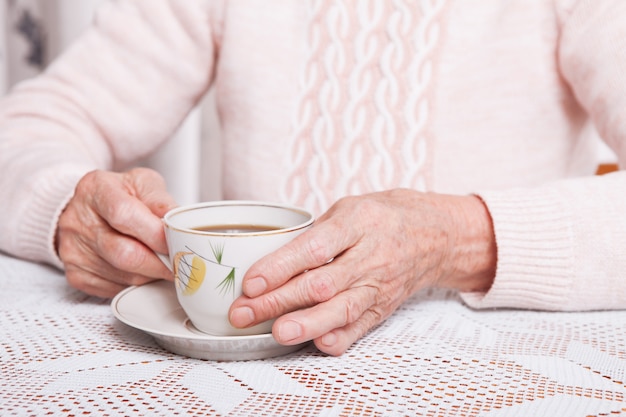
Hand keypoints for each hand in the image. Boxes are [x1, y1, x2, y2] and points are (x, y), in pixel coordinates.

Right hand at [56, 168, 176, 297]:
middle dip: (159, 262)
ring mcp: (73, 250)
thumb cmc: (120, 194)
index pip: (124, 214)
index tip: (176, 242)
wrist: (88, 208)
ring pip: (124, 275)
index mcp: (95, 189)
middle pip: (124, 253)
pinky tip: (142, 270)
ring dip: (151, 274)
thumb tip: (179, 224)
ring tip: (162, 263)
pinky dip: (136, 283)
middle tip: (179, 262)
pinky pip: (115, 289)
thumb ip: (161, 201)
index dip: (154, 233)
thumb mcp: (143, 184)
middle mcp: (78, 220)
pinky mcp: (76, 274)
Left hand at [229, 189, 495, 355]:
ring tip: (277, 333)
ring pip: (341, 309)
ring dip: (305, 324)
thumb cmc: (382, 218)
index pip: (313, 248)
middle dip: (278, 301)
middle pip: (321, 283)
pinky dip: (340, 338)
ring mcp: (380, 284)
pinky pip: (362, 327)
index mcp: (358, 223)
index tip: (251, 282)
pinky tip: (317, 343)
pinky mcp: (385, 306)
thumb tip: (268, 260)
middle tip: (244, 312)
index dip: (280, 267)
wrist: (434, 235)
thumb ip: (313, 233)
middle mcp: (371, 256)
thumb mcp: (348, 209)